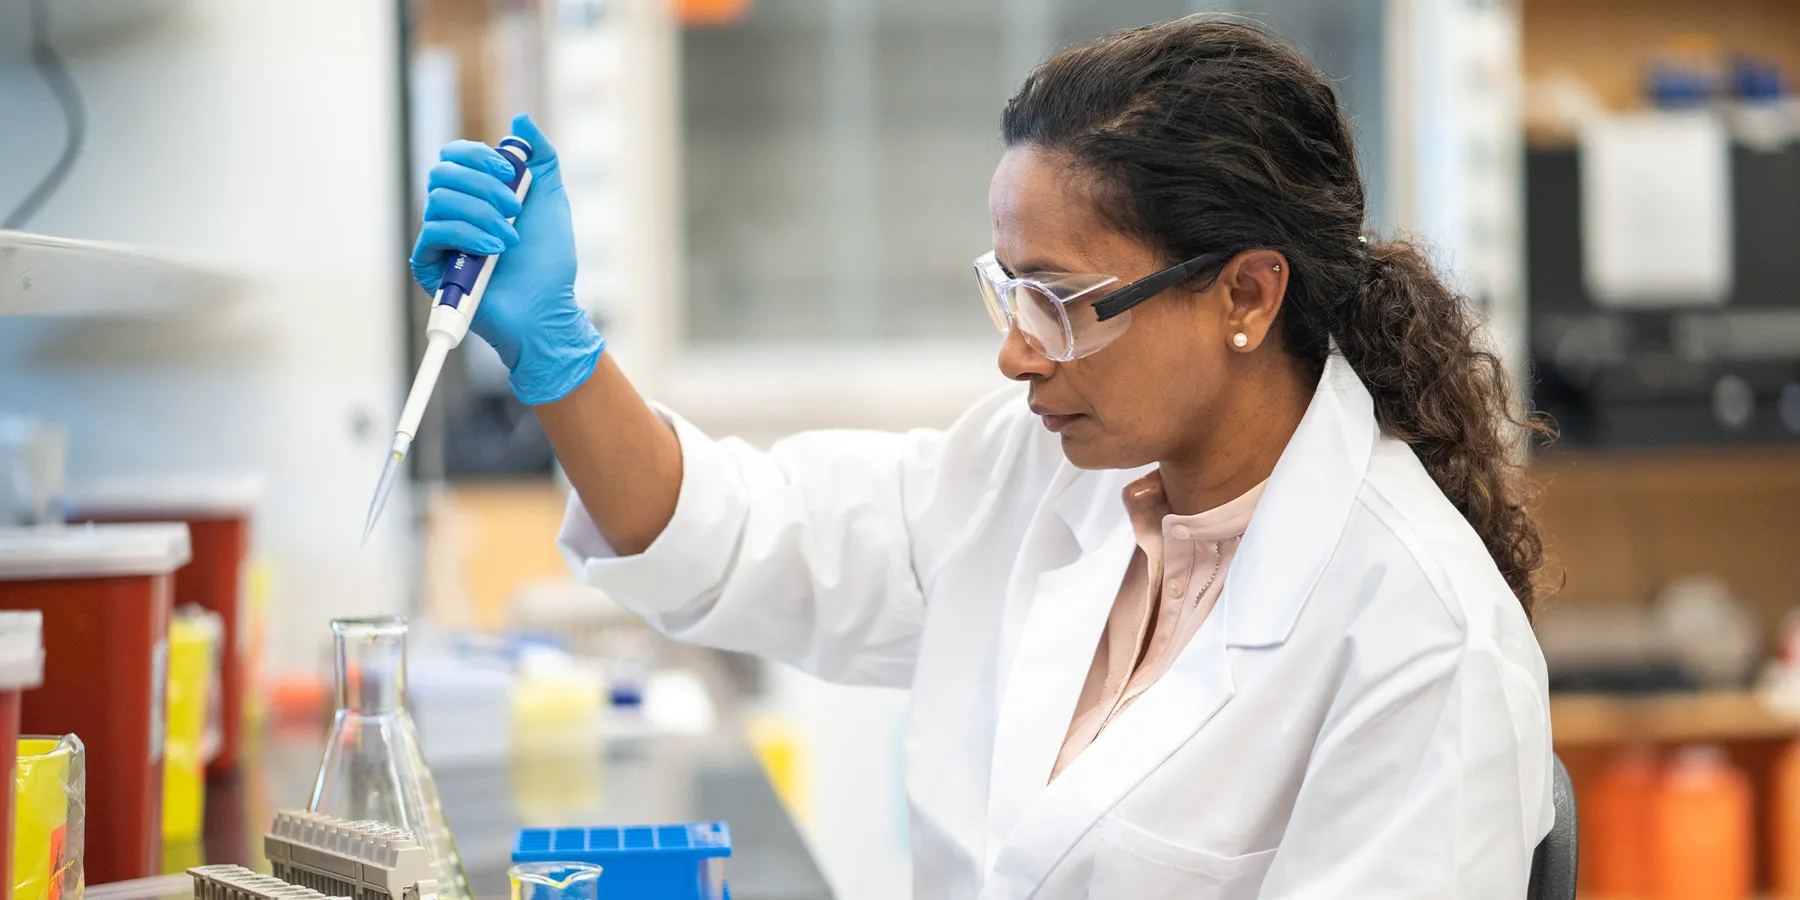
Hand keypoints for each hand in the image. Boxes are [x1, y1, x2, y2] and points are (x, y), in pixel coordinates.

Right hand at [410, 113, 604, 404]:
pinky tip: (494, 251)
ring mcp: (439, 239)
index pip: (454, 155)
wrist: (547, 308)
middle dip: (483, 186)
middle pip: (442, 172)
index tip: (509, 172)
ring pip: (439, 200)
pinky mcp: (430, 266)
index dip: (477, 155)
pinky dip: (467, 235)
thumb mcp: (551, 199)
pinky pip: (434, 232)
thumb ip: (540, 157)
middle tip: (515, 210)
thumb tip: (520, 119)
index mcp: (475, 193)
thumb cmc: (549, 260)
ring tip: (510, 239)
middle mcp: (452, 212)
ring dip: (482, 215)